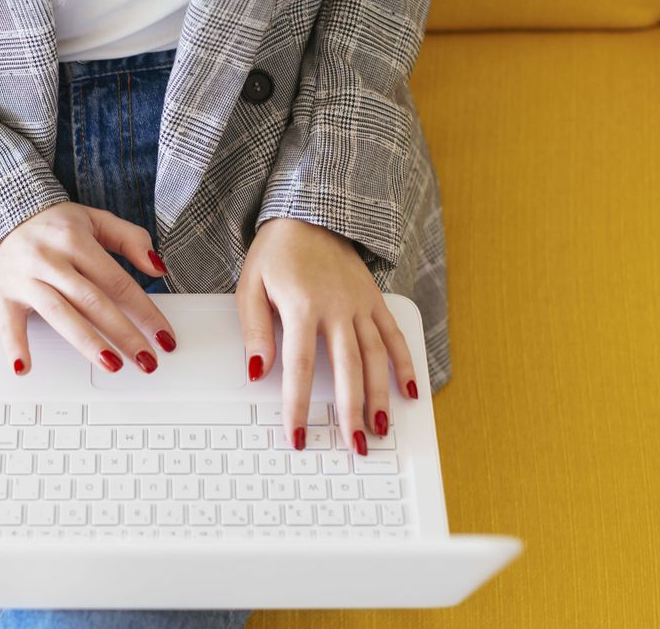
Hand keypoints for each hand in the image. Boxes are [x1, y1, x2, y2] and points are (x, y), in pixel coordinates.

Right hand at [0, 202, 175, 374]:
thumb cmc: (49, 224)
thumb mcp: (93, 219)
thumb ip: (130, 239)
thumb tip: (158, 269)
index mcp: (76, 240)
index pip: (118, 282)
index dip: (145, 311)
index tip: (163, 336)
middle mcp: (50, 259)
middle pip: (93, 302)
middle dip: (124, 333)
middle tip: (147, 360)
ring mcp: (25, 278)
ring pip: (60, 314)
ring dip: (87, 342)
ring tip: (112, 365)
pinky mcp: (0, 295)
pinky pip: (8, 324)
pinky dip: (15, 347)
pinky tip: (25, 368)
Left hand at [236, 218, 418, 455]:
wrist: (310, 213)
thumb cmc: (276, 252)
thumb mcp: (250, 285)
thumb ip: (255, 330)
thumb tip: (257, 371)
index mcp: (302, 306)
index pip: (299, 367)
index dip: (298, 405)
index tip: (297, 435)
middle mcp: (337, 307)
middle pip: (348, 369)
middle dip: (350, 412)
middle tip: (354, 446)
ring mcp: (360, 304)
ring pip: (375, 358)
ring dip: (380, 397)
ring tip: (381, 429)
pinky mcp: (374, 300)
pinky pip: (394, 335)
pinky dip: (404, 363)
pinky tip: (409, 391)